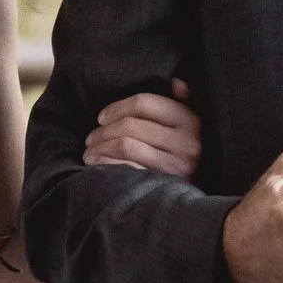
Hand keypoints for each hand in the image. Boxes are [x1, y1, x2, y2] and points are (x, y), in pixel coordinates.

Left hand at [85, 78, 201, 176]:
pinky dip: (104, 163)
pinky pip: (125, 168)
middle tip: (90, 137)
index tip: (101, 117)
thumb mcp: (192, 126)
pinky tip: (95, 163)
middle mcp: (186, 141)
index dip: (117, 107)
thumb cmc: (187, 153)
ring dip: (100, 146)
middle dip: (103, 130)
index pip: (145, 103)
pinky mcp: (162, 184)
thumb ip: (184, 103)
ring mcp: (175, 165)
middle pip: (131, 125)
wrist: (192, 200)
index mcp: (190, 120)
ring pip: (126, 146)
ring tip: (90, 150)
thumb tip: (176, 82)